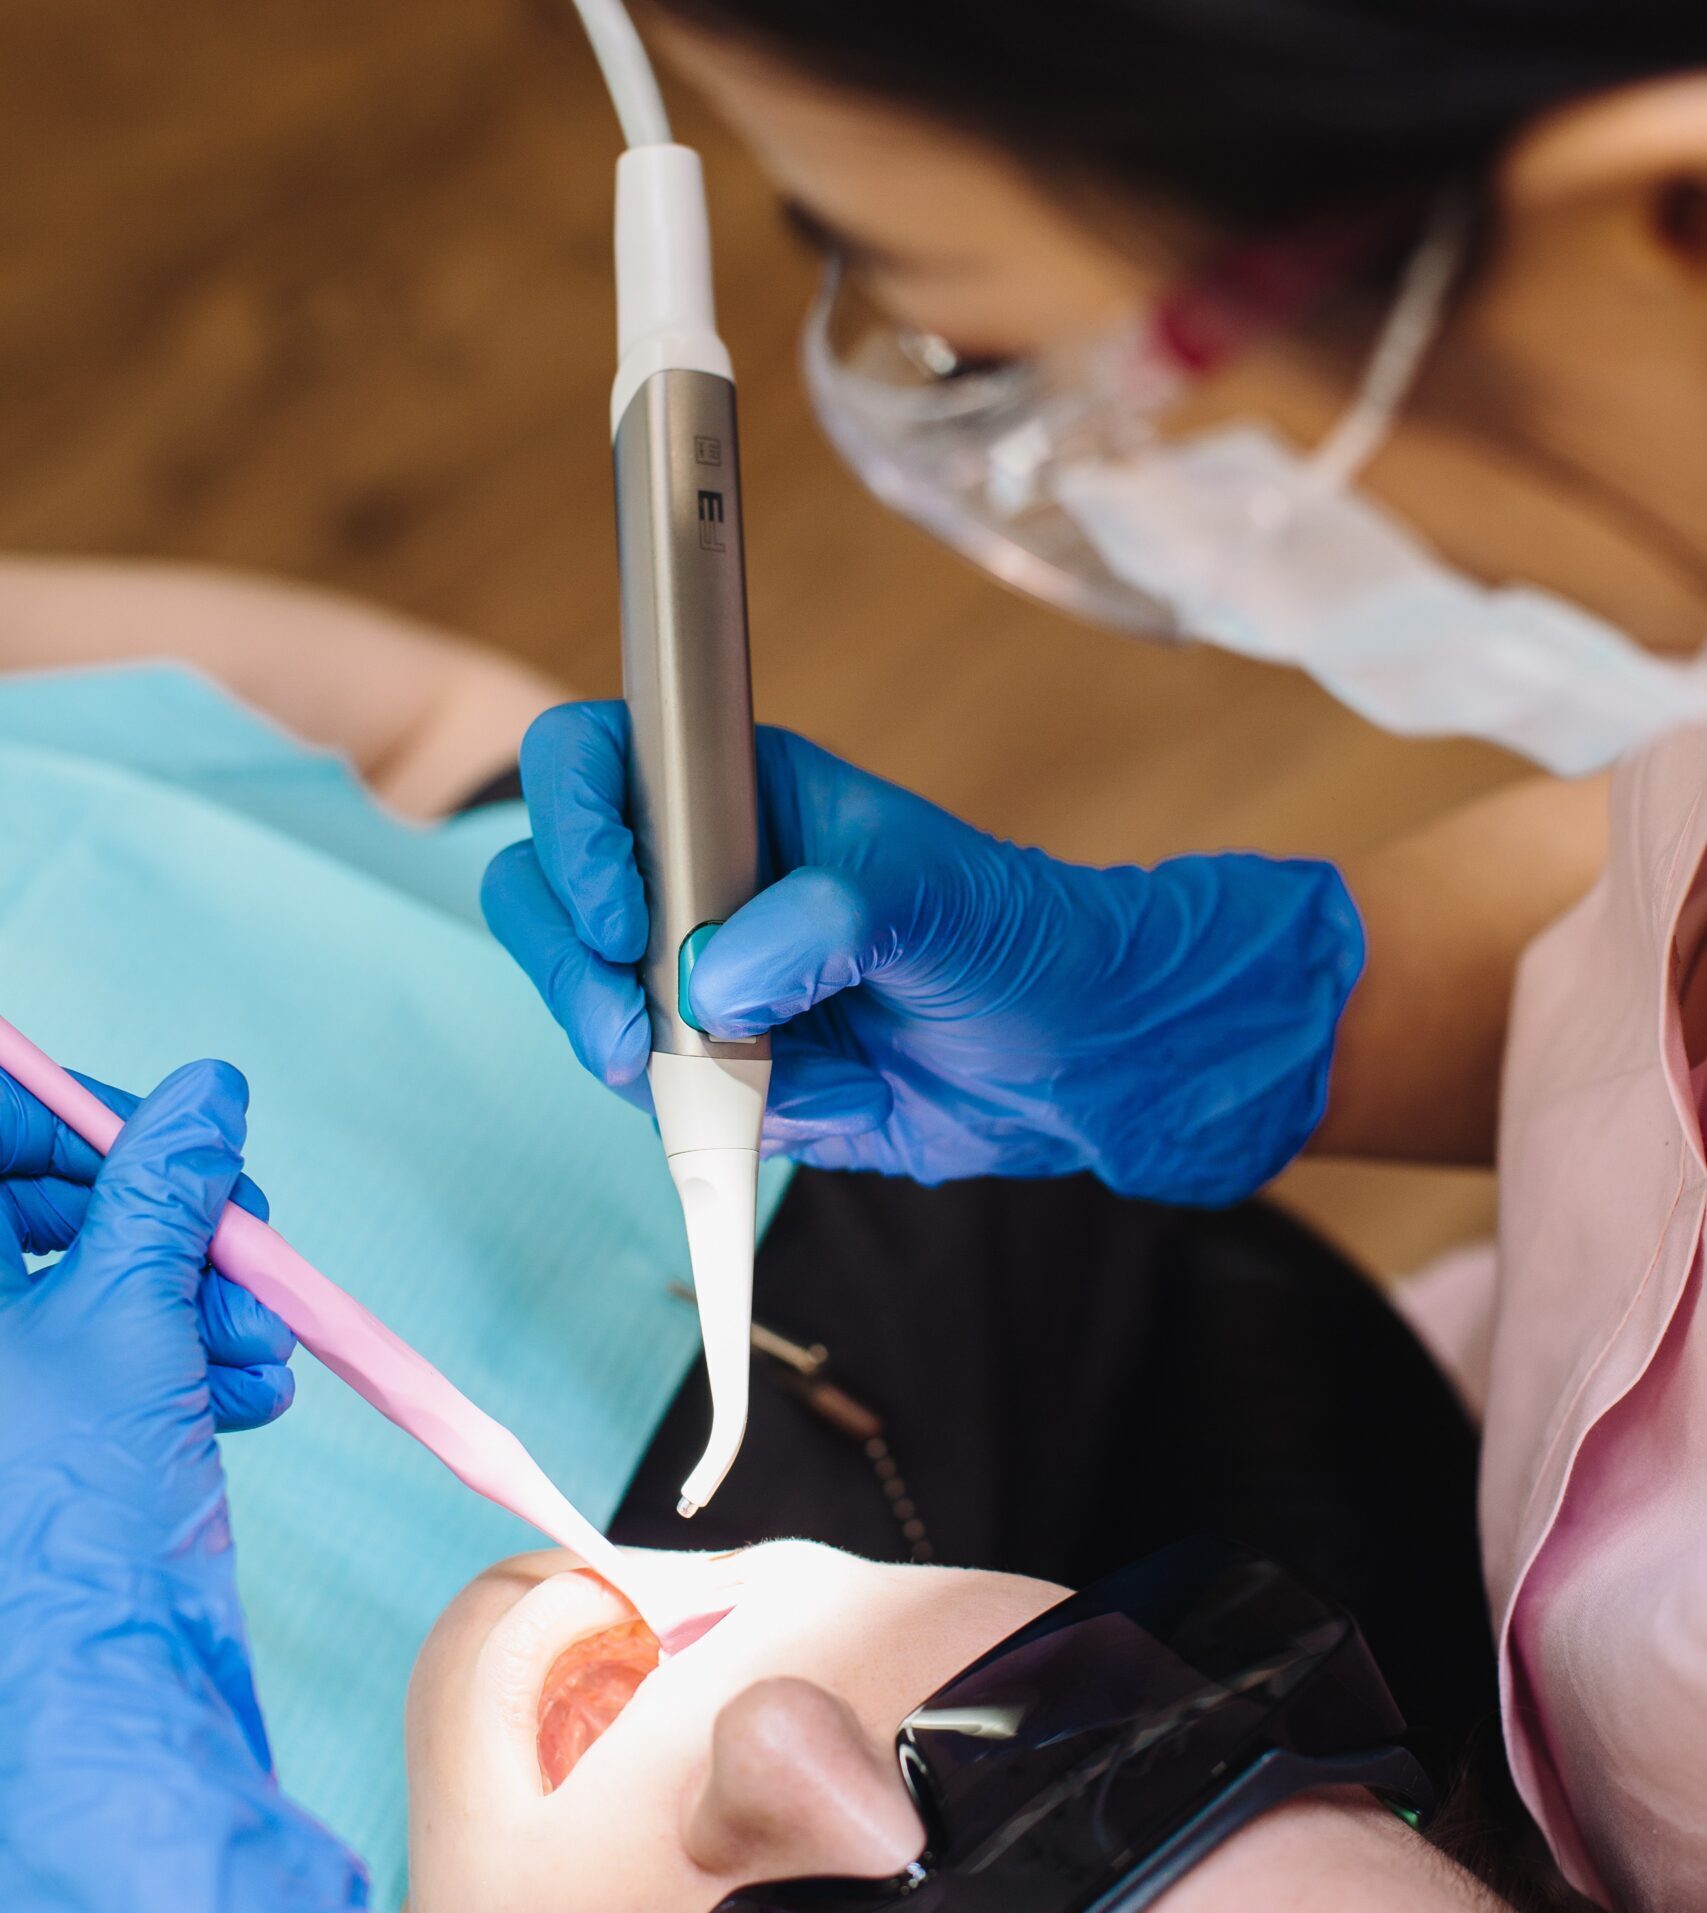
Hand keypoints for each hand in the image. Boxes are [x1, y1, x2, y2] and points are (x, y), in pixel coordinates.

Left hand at [0, 1060, 366, 1910]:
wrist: (103, 1689)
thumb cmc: (76, 1515)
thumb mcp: (133, 1317)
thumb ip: (164, 1188)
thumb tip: (209, 1090)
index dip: (76, 1120)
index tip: (176, 1139)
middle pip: (49, 1205)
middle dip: (165, 1216)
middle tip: (243, 1237)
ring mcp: (7, 1385)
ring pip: (99, 1279)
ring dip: (200, 1293)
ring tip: (261, 1345)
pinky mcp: (52, 1433)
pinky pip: (118, 1350)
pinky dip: (193, 1352)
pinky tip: (252, 1389)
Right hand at [482, 702, 1363, 1203]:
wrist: (1067, 1058)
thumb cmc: (1014, 939)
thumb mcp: (933, 898)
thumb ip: (824, 922)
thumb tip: (712, 986)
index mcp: (733, 793)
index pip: (589, 763)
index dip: (573, 824)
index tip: (622, 910)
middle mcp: (690, 876)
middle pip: (542, 889)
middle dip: (567, 964)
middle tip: (629, 1029)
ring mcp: (687, 973)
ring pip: (583, 1002)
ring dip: (643, 1053)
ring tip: (765, 1074)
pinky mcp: (707, 1065)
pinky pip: (651, 1093)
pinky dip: (707, 1114)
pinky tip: (810, 1101)